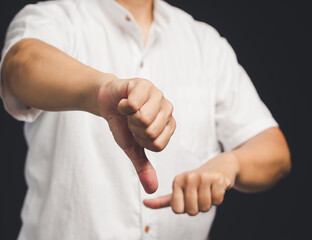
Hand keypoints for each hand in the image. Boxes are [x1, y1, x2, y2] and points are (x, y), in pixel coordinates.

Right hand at [97, 78, 175, 193]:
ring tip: (129, 111)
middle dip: (134, 129)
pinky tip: (125, 102)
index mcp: (169, 125)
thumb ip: (143, 167)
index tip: (136, 132)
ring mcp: (157, 95)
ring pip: (145, 118)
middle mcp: (167, 109)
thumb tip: (152, 189)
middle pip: (151, 131)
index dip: (141, 141)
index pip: (157, 144)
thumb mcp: (132, 148)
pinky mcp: (144, 84)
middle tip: (131, 120)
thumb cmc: (123, 124)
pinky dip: (123, 106)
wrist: (107, 102)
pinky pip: (135, 103)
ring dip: (129, 117)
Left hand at [143, 153, 237, 215]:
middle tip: (201, 194)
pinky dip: (219, 199)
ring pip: (205, 207)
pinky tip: (217, 188)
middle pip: (192, 210)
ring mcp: (204, 177)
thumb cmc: (198, 182)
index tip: (190, 198)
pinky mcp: (218, 179)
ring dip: (209, 203)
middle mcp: (189, 177)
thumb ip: (163, 200)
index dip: (186, 209)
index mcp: (177, 180)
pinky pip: (217, 201)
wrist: (220, 167)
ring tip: (209, 191)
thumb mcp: (179, 190)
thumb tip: (145, 203)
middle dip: (199, 208)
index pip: (178, 210)